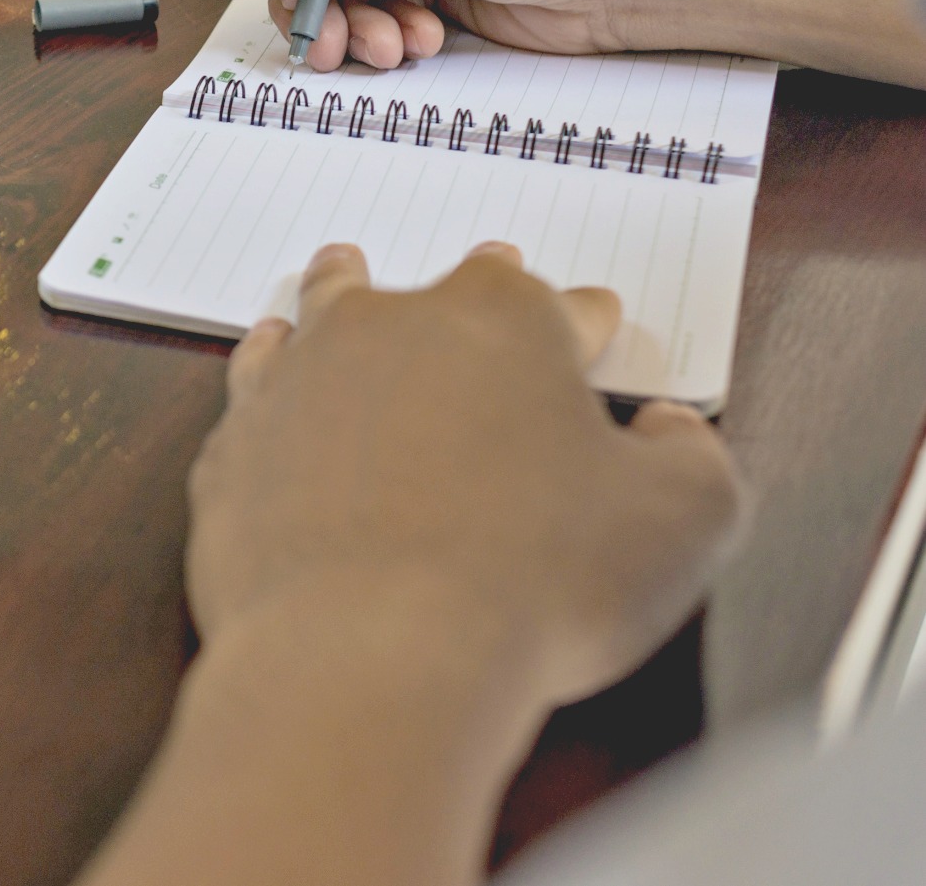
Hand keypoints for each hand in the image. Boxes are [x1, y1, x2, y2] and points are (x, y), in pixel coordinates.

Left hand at [189, 242, 742, 710]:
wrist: (366, 651)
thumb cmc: (534, 581)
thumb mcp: (683, 523)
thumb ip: (691, 460)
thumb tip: (671, 432)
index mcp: (503, 322)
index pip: (559, 306)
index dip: (584, 321)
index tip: (593, 326)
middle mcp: (390, 328)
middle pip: (432, 291)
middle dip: (467, 289)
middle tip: (482, 275)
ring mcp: (298, 384)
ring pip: (321, 316)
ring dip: (339, 299)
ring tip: (341, 276)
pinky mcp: (235, 450)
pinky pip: (253, 399)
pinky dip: (269, 389)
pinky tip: (267, 385)